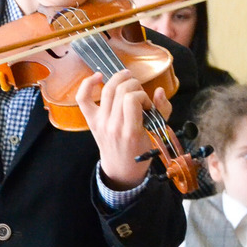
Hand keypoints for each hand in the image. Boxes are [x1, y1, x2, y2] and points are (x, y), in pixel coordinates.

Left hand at [76, 69, 171, 188]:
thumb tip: (160, 91)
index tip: (147, 105)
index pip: (132, 99)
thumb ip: (162, 112)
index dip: (143, 96)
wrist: (121, 170)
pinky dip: (88, 84)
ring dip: (120, 79)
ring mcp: (100, 122)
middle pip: (121, 91)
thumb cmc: (141, 153)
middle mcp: (112, 125)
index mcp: (130, 131)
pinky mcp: (91, 120)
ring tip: (129, 79)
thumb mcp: (157, 135)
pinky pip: (83, 98)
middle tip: (140, 96)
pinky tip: (98, 77)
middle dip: (135, 86)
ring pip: (107, 89)